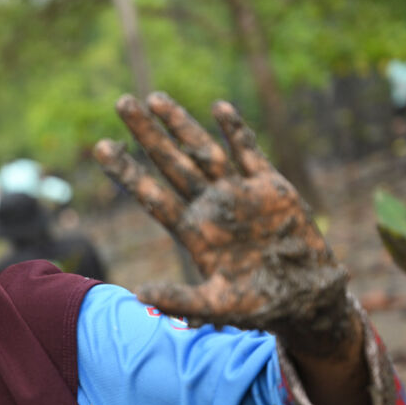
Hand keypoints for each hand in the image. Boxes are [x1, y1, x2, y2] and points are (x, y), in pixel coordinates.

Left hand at [94, 92, 355, 357]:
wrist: (305, 297)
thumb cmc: (256, 306)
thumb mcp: (214, 306)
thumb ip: (177, 300)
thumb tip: (136, 294)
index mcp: (191, 231)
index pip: (150, 195)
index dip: (127, 171)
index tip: (101, 147)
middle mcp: (209, 206)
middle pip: (170, 162)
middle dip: (147, 134)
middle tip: (121, 102)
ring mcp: (238, 193)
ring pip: (203, 151)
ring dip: (181, 124)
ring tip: (154, 98)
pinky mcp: (271, 187)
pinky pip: (249, 153)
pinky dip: (236, 132)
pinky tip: (218, 109)